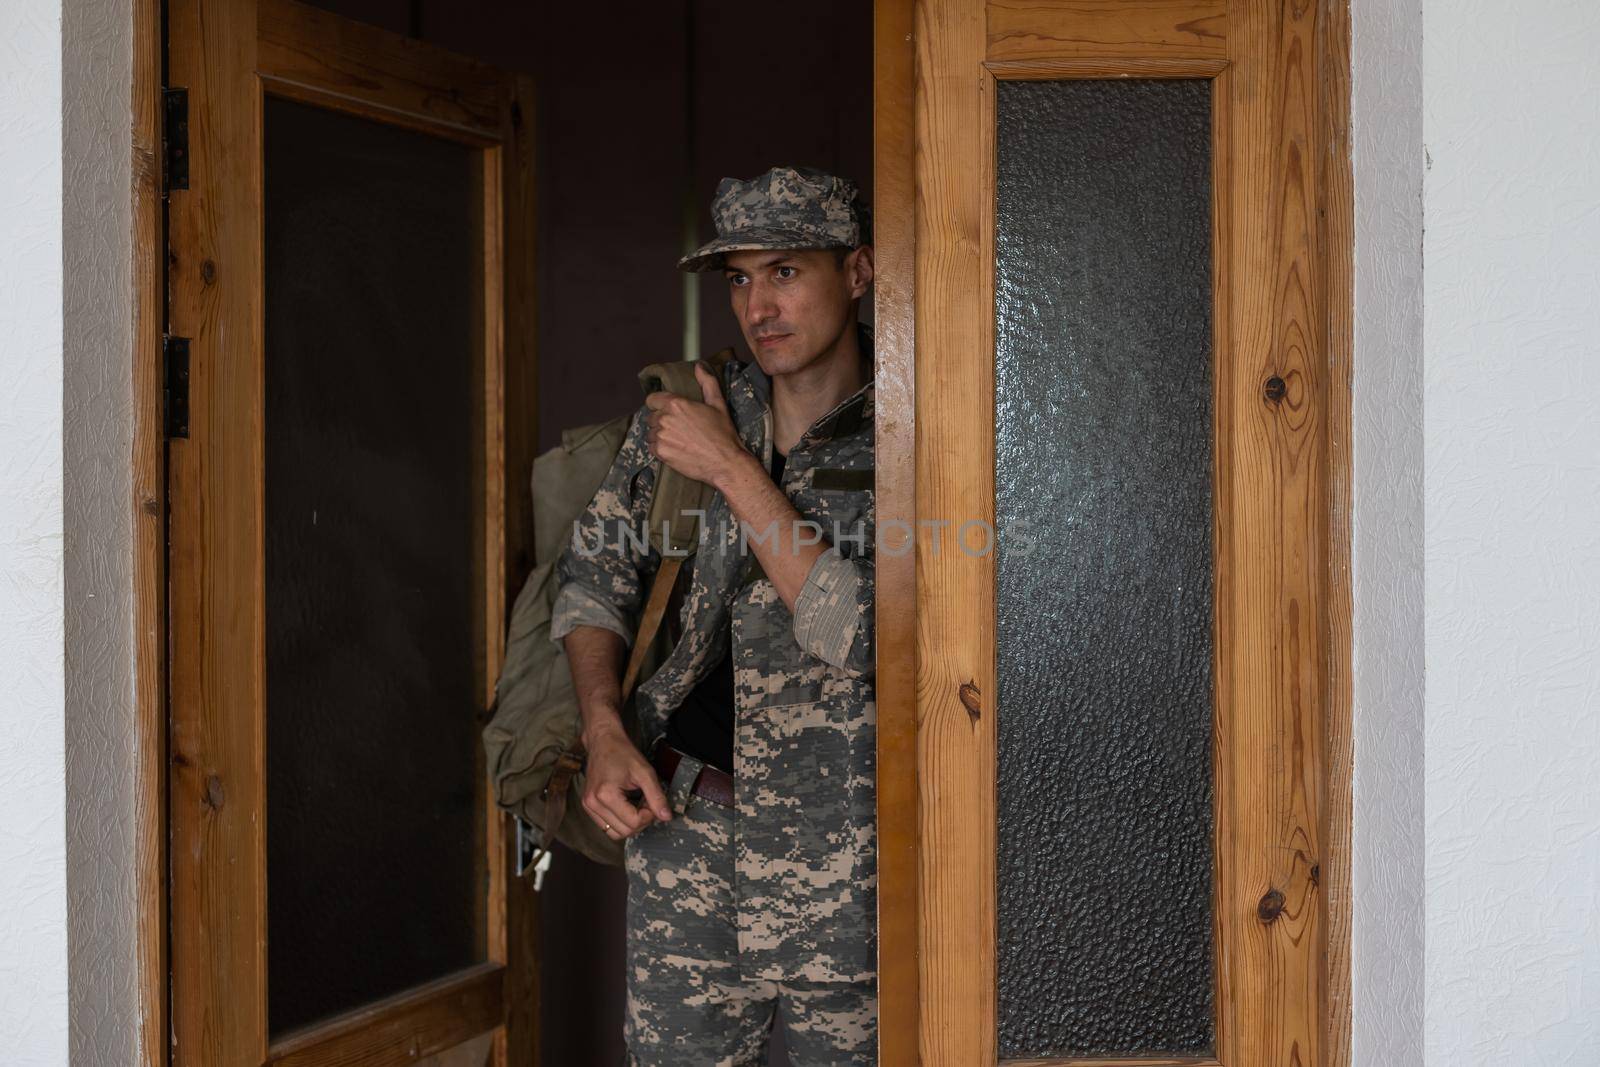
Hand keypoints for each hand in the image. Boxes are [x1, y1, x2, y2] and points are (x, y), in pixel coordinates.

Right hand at [581, 724, 670, 840]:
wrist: (603, 741)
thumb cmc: (622, 752)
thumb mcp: (645, 772)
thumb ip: (656, 796)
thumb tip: (666, 817)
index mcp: (605, 794)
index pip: (633, 822)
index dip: (648, 815)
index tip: (651, 800)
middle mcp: (592, 803)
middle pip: (625, 831)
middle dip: (641, 820)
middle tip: (646, 802)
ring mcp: (588, 806)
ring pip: (615, 833)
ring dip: (630, 823)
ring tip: (636, 804)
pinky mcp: (587, 807)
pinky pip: (606, 827)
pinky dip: (620, 821)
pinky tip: (626, 806)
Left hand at [643, 362, 748, 485]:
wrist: (725, 463)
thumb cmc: (723, 434)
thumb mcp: (718, 404)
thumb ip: (707, 382)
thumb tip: (699, 367)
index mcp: (677, 404)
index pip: (651, 399)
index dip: (658, 404)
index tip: (666, 410)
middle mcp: (665, 418)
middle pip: (651, 417)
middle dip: (661, 421)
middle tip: (678, 429)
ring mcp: (661, 436)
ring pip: (651, 433)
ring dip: (660, 435)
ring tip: (678, 440)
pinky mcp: (660, 452)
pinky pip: (651, 447)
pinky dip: (660, 448)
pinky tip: (675, 449)